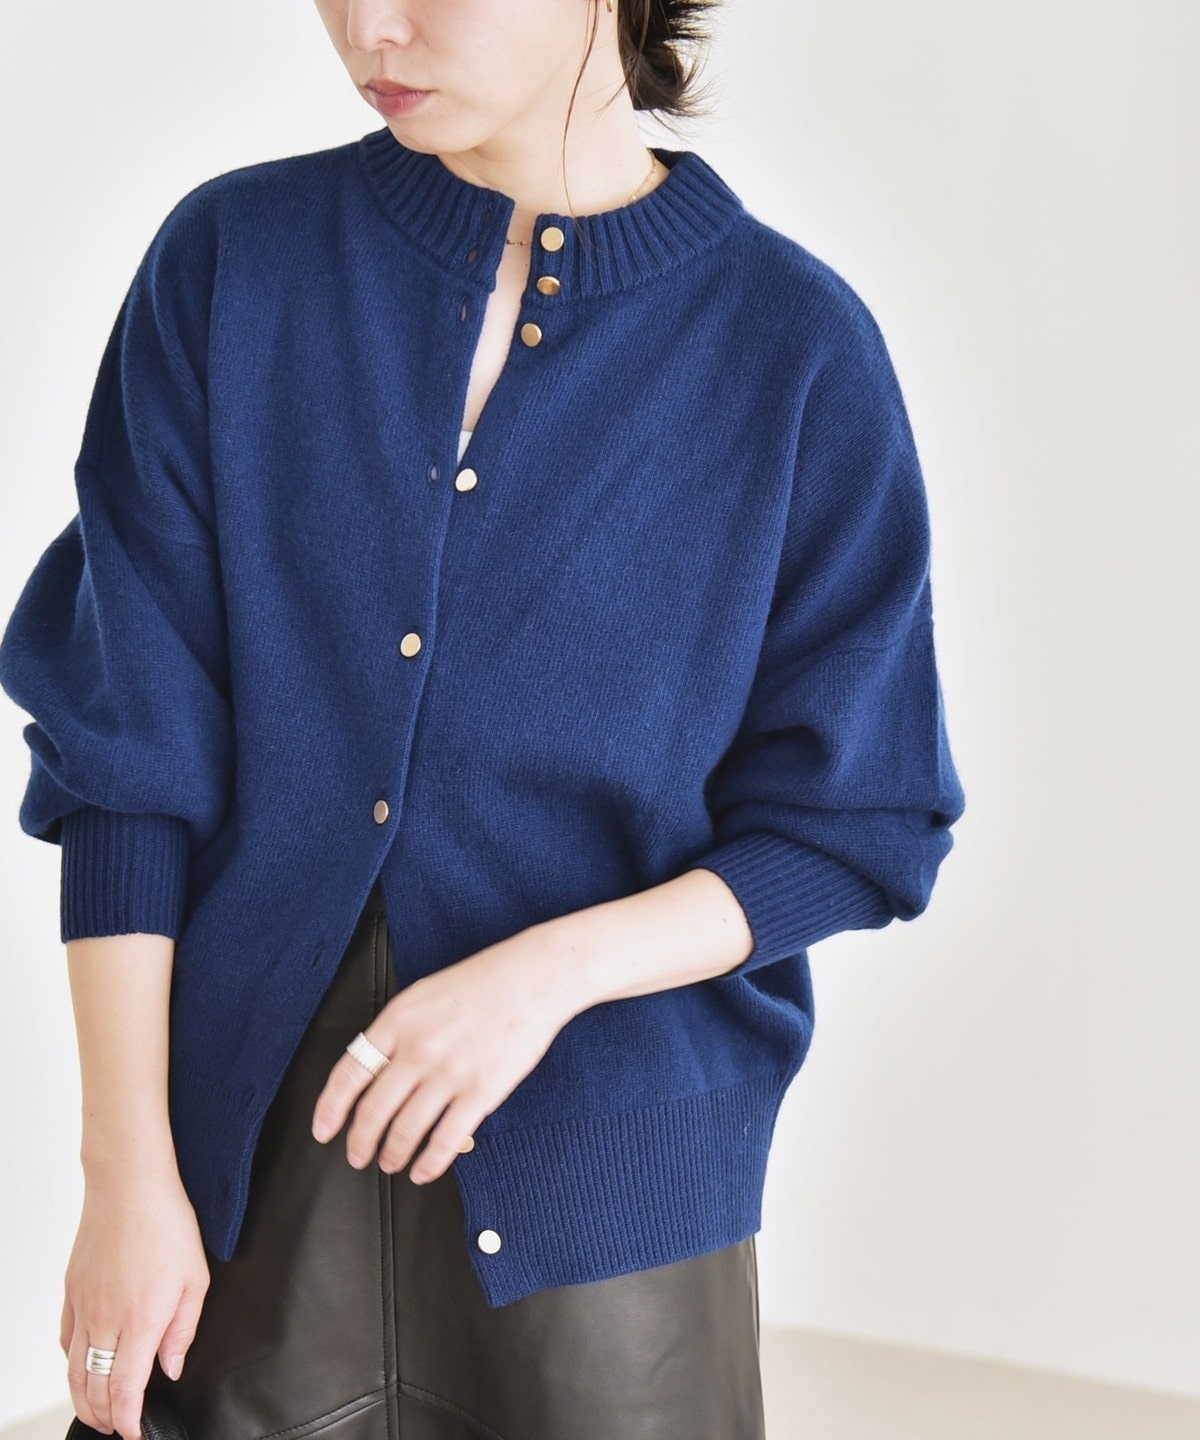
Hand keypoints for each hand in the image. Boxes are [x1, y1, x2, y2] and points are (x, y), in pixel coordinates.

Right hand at [61, 1169, 209, 1439]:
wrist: (130, 1185)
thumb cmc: (167, 1224)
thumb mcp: (196, 1279)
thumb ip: (184, 1330)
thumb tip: (171, 1368)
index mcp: (141, 1321)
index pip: (124, 1390)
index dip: (128, 1420)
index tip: (135, 1432)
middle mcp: (106, 1321)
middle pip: (93, 1389)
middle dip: (105, 1417)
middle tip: (119, 1426)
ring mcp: (84, 1307)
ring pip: (72, 1371)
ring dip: (83, 1399)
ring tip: (98, 1411)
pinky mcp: (71, 1291)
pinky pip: (64, 1340)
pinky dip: (70, 1364)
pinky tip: (81, 1367)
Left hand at [310, 925, 582, 1183]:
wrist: (533, 977)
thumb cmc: (484, 981)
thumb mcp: (424, 994)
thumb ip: (397, 1030)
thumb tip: (375, 1069)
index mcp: (398, 1020)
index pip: (349, 1074)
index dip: (330, 1109)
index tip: (324, 1130)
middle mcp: (418, 1048)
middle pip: (373, 1110)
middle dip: (360, 1142)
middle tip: (358, 1155)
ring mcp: (449, 1072)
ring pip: (405, 1130)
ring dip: (392, 1155)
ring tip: (390, 1163)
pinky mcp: (481, 1091)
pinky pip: (445, 1139)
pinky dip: (430, 1163)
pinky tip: (424, 1170)